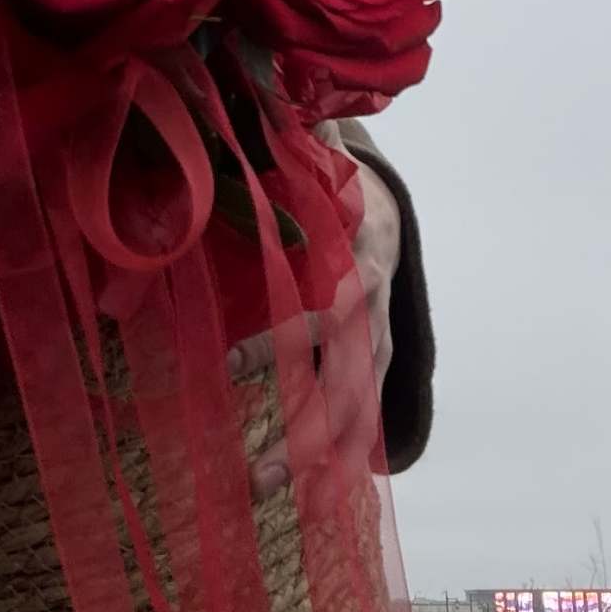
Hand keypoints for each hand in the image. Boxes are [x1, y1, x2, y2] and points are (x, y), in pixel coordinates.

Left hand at [228, 143, 399, 501]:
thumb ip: (280, 152)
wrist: (381, 208)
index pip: (327, 312)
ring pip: (354, 415)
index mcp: (360, 262)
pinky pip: (358, 421)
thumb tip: (237, 109)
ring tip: (264, 494)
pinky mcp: (371, 369)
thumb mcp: (312, 168)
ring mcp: (378, 348)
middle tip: (255, 476)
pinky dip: (335, 462)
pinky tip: (309, 502)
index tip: (229, 366)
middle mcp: (377, 315)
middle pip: (346, 385)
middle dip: (303, 435)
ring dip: (313, 460)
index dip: (284, 342)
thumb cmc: (325, 189)